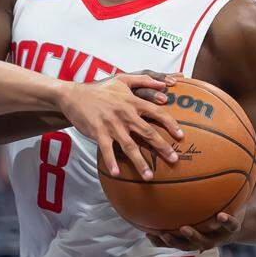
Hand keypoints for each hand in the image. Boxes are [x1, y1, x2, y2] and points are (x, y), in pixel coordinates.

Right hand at [59, 72, 182, 178]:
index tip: (180, 136)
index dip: (170, 124)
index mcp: (133, 102)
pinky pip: (107, 150)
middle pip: (148, 132)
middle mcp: (125, 114)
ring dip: (140, 162)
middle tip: (174, 159)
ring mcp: (112, 124)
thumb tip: (163, 85)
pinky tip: (117, 174)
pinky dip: (112, 162)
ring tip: (149, 176)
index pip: (157, 113)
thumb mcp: (122, 80)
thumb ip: (143, 80)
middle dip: (162, 147)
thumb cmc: (100, 89)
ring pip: (129, 145)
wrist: (74, 95)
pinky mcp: (98, 132)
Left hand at [146, 158, 255, 249]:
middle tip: (184, 227)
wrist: (229, 228)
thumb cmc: (238, 206)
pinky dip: (160, 239)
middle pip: (205, 242)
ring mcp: (200, 242)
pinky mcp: (188, 243)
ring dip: (173, 241)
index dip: (227, 223)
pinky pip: (173, 243)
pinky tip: (147, 230)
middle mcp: (215, 237)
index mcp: (231, 226)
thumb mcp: (249, 194)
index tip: (221, 215)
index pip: (231, 226)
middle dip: (194, 236)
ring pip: (186, 246)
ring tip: (161, 233)